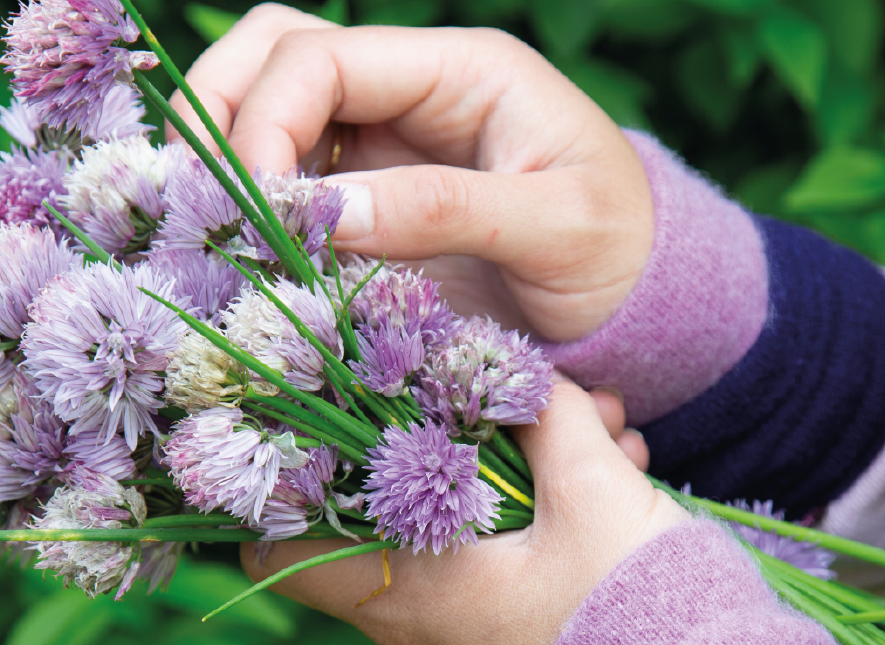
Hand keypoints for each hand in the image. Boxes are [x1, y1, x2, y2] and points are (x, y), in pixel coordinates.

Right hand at [170, 4, 653, 341]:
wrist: (632, 296)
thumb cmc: (616, 252)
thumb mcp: (554, 228)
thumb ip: (446, 210)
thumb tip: (325, 211)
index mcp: (462, 70)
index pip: (324, 58)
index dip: (268, 121)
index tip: (262, 208)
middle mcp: (414, 93)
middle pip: (278, 57)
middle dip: (224, 117)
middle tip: (201, 202)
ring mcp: (391, 146)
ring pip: (274, 114)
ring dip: (231, 162)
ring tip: (216, 230)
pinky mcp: (381, 201)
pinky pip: (299, 185)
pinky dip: (265, 210)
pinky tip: (257, 255)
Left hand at [241, 382, 685, 644]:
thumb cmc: (638, 612)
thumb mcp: (597, 491)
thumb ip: (549, 420)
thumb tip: (522, 382)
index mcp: (410, 597)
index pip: (276, 547)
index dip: (287, 486)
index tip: (332, 433)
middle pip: (397, 531)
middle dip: (461, 459)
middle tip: (539, 421)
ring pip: (462, 561)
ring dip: (519, 500)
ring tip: (610, 455)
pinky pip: (497, 603)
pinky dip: (535, 553)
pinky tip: (611, 515)